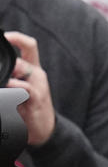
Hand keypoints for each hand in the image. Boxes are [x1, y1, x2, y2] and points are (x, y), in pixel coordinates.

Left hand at [5, 31, 54, 145]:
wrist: (44, 130)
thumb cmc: (27, 108)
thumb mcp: (18, 90)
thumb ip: (8, 78)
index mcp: (32, 69)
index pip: (29, 46)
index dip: (16, 37)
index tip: (3, 35)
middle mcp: (37, 74)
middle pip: (23, 58)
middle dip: (7, 61)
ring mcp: (39, 86)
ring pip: (23, 69)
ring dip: (8, 72)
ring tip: (3, 82)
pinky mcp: (37, 99)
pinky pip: (24, 88)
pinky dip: (12, 87)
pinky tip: (6, 94)